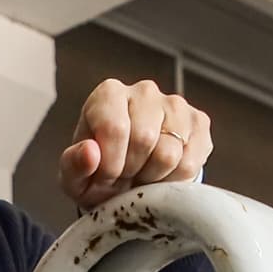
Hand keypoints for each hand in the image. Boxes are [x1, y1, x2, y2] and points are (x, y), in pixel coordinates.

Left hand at [60, 79, 215, 206]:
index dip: (110, 164)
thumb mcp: (74, 177)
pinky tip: (161, 175)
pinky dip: (174, 180)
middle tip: (124, 178)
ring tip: (141, 175)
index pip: (115, 128)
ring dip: (153, 178)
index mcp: (108, 95)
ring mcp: (176, 104)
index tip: (105, 178)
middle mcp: (144, 91)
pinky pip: (191, 163)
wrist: (129, 179)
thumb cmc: (98, 172)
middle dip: (131, 172)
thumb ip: (73, 165)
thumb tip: (90, 152)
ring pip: (170, 153)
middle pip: (145, 139)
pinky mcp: (199, 123)